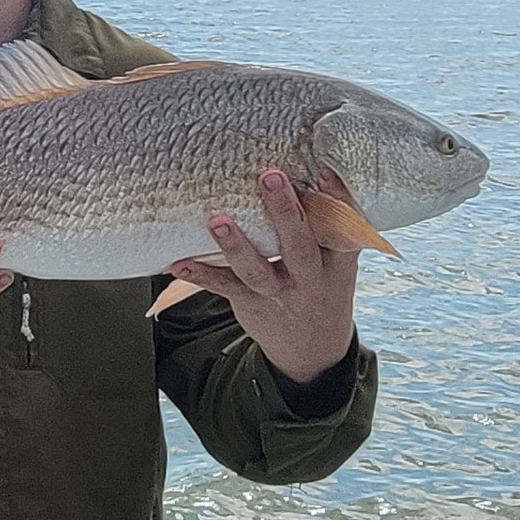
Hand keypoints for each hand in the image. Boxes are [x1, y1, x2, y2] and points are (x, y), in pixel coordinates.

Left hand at [169, 169, 359, 384]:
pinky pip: (224, 287)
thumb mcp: (335, 262)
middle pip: (299, 245)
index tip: (325, 171)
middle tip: (271, 177)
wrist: (313, 350)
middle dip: (285, 212)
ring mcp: (279, 293)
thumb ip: (323, 226)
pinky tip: (177, 263)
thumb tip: (305, 168)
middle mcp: (310, 278)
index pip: (342, 229)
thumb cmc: (321, 286)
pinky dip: (200, 275)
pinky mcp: (250, 303)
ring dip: (235, 245)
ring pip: (256, 270)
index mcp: (336, 262)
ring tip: (217, 220)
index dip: (336, 200)